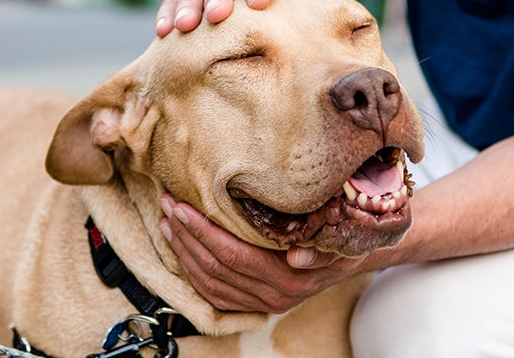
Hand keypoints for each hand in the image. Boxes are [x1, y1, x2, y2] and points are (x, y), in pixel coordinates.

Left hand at [158, 194, 366, 313]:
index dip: (205, 232)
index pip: (235, 255)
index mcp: (289, 279)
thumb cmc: (338, 243)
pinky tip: (180, 249)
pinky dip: (192, 272)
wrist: (346, 263)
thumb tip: (298, 256)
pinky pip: (213, 294)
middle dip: (186, 235)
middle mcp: (272, 296)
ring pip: (209, 282)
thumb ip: (319, 251)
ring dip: (183, 251)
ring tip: (167, 223)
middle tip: (168, 207)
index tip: (183, 208)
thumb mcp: (336, 242)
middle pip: (216, 267)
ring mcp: (261, 304)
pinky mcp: (252, 305)